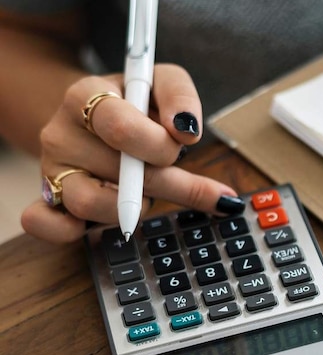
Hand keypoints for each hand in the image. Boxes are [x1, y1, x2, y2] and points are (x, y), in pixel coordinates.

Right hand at [21, 63, 244, 242]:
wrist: (92, 115)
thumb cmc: (135, 102)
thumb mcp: (160, 81)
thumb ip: (179, 96)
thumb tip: (187, 131)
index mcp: (85, 96)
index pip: (119, 126)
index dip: (160, 144)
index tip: (186, 143)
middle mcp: (61, 134)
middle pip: (120, 173)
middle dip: (171, 182)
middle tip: (202, 188)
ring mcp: (51, 170)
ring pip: (91, 204)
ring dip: (137, 207)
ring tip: (151, 193)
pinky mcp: (48, 201)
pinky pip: (47, 225)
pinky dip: (73, 230)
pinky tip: (113, 222)